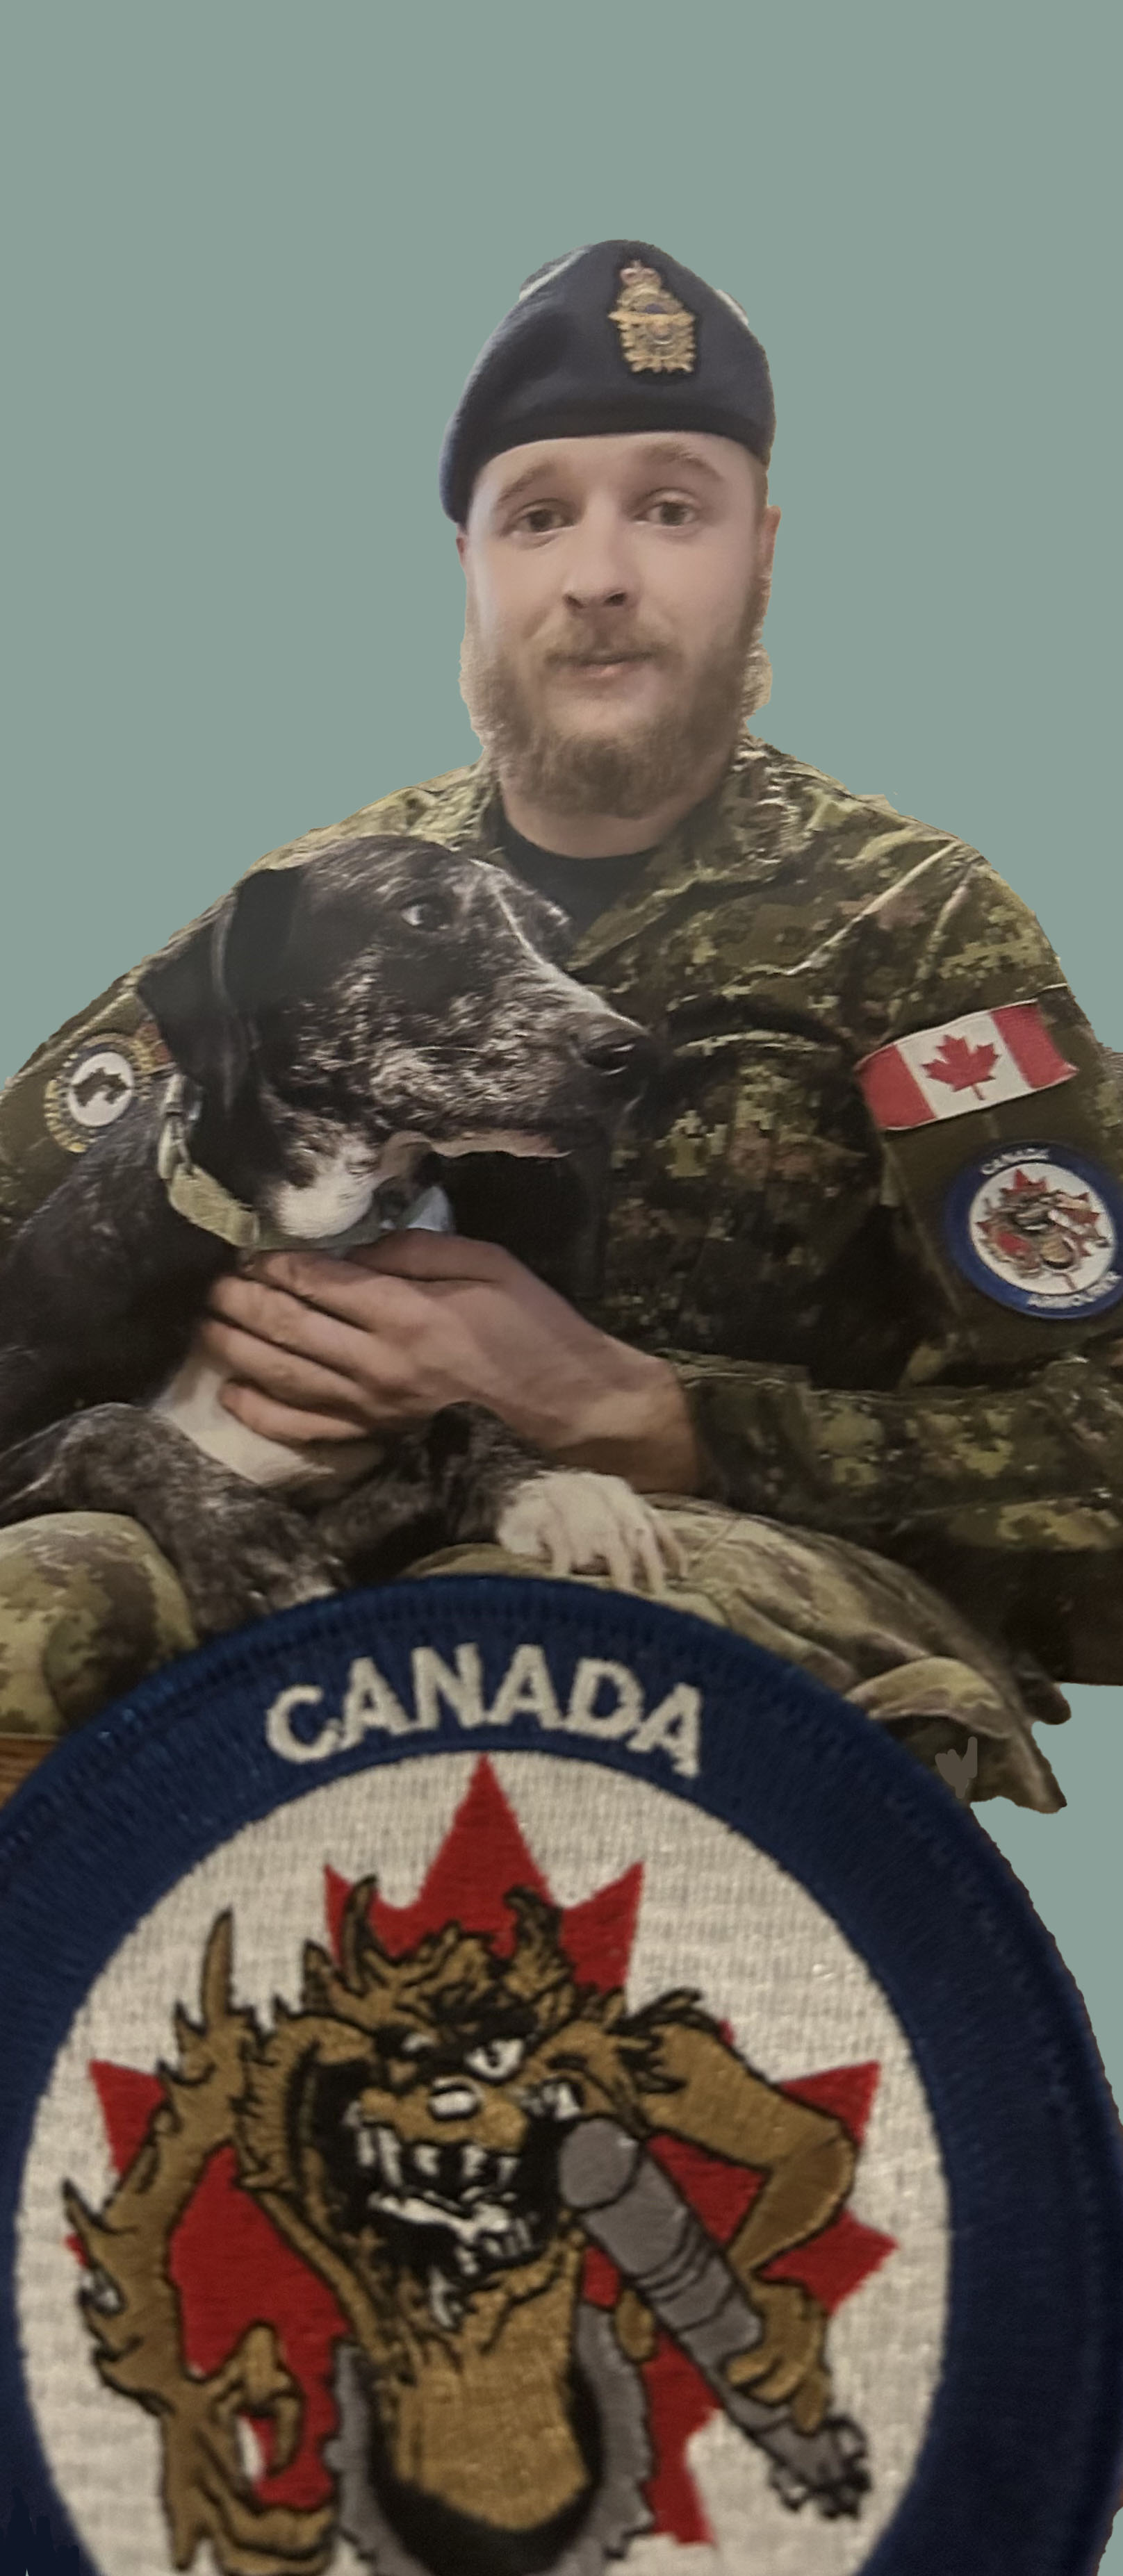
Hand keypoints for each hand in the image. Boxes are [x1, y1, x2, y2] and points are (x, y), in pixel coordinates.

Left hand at [198, 1234, 700, 1492]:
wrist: (569, 1408)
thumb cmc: (535, 1327)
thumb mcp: (487, 1263)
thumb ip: (414, 1252)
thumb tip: (352, 1254)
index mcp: (407, 1313)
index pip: (317, 1284)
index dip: (274, 1265)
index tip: (250, 1250)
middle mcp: (379, 1364)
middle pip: (287, 1328)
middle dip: (240, 1301)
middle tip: (211, 1282)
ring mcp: (373, 1408)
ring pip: (282, 1376)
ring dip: (235, 1347)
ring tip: (207, 1323)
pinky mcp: (378, 1438)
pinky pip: (304, 1429)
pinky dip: (261, 1411)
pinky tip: (231, 1391)